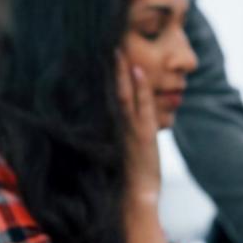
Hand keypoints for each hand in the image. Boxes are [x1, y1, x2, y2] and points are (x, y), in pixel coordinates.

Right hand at [116, 51, 160, 201]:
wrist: (135, 196)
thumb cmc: (129, 177)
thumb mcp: (123, 151)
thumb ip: (120, 135)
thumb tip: (119, 125)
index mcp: (112, 128)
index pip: (107, 97)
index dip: (104, 78)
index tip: (101, 58)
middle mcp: (116, 125)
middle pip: (110, 91)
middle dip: (108, 69)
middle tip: (105, 45)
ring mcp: (128, 128)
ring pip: (122, 94)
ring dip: (120, 72)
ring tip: (118, 51)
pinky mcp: (141, 134)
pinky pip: (140, 105)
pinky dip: (140, 87)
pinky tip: (138, 70)